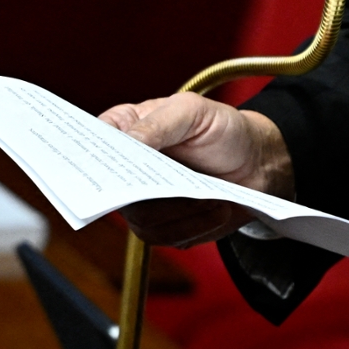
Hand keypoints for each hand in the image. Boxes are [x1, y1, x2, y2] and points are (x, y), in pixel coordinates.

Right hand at [98, 94, 294, 247]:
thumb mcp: (194, 111)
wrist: (255, 163)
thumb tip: (127, 140)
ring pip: (140, 221)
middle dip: (151, 197)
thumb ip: (159, 122)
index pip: (93, 147)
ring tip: (213, 200)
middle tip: (182, 191)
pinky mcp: (162, 224)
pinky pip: (163, 237)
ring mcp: (142, 199)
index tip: (112, 172)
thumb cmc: (222, 129)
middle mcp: (127, 168)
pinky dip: (192, 227)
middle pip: (114, 193)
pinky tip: (216, 210)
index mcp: (126, 130)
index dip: (93, 161)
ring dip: (182, 214)